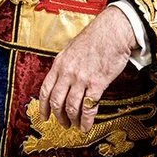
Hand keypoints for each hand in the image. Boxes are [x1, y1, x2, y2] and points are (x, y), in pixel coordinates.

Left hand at [38, 5, 134, 132]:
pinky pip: (88, 107)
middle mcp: (68, 73)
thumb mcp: (71, 49)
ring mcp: (81, 79)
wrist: (113, 31)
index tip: (44, 116)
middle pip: (57, 102)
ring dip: (73, 120)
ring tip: (76, 126)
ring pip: (71, 107)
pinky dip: (86, 120)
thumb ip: (65, 66)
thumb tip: (62, 79)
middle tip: (63, 124)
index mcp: (59, 64)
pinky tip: (87, 125)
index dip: (43, 107)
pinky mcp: (97, 83)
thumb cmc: (95, 37)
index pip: (45, 90)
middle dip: (59, 117)